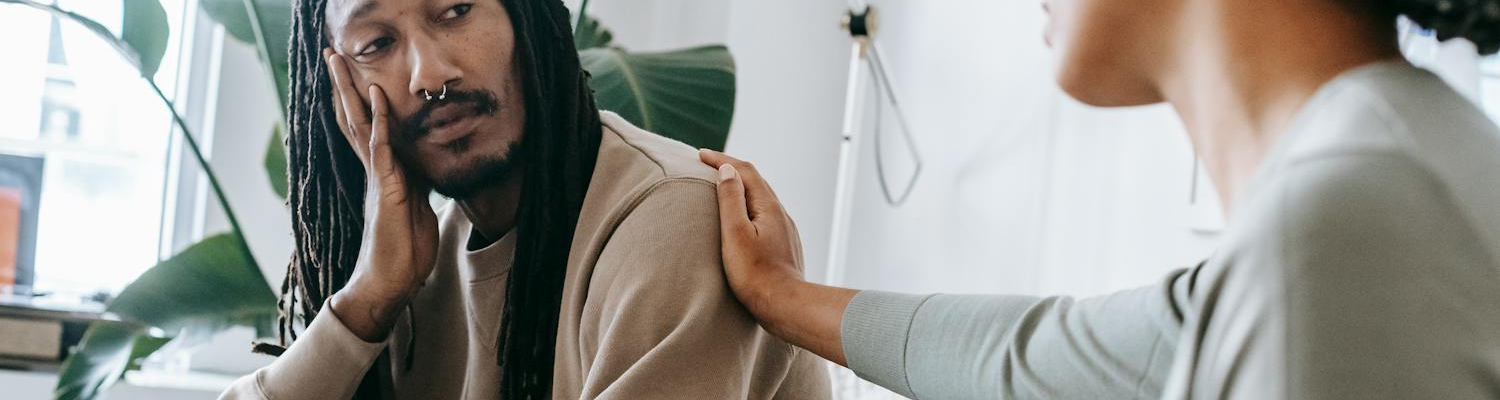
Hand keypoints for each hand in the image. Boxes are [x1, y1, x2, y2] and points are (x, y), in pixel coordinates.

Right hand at [323, 49, 439, 342]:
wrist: (391, 285)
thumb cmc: (403, 253)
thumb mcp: (416, 211)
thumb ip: (415, 187)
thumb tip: (422, 171)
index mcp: (383, 176)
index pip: (368, 130)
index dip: (360, 102)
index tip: (351, 74)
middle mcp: (375, 173)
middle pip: (355, 120)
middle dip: (343, 87)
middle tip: (331, 54)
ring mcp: (378, 180)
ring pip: (361, 128)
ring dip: (352, 94)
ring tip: (340, 64)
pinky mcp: (387, 192)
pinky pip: (383, 152)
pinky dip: (382, 124)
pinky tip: (377, 100)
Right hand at [699, 149, 856, 364]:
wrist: (785, 306)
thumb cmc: (755, 275)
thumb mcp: (735, 234)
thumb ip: (730, 199)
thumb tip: (726, 170)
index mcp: (768, 206)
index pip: (744, 170)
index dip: (721, 159)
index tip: (700, 154)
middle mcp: (780, 213)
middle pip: (755, 181)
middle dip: (731, 169)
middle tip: (708, 165)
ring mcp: (785, 230)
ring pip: (762, 199)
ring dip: (741, 188)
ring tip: (722, 187)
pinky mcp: (785, 245)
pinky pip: (765, 215)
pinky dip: (749, 206)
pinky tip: (742, 218)